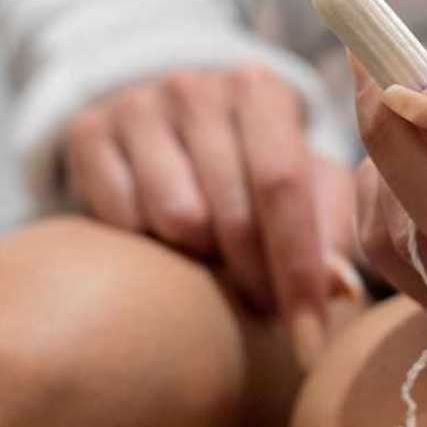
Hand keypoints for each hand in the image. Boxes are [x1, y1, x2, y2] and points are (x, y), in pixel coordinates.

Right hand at [62, 66, 358, 362]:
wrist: (173, 132)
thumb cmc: (256, 171)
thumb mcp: (308, 189)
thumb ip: (331, 232)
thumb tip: (337, 287)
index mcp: (262, 90)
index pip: (283, 185)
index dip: (298, 269)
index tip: (309, 339)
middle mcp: (198, 87)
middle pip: (232, 211)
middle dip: (257, 279)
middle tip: (265, 311)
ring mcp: (138, 105)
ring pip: (175, 219)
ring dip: (199, 258)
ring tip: (214, 255)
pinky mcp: (89, 130)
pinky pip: (120, 219)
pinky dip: (147, 244)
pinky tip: (163, 237)